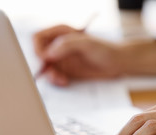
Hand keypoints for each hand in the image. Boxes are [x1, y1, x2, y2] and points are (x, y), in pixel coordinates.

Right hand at [33, 24, 155, 85]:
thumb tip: (48, 54)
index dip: (38, 49)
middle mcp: (58, 45)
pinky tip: (65, 81)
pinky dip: (56, 81)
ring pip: (45, 68)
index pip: (38, 38)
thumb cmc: (106, 49)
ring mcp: (61, 58)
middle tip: (52, 74)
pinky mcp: (66, 70)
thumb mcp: (87, 44)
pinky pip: (53, 76)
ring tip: (61, 80)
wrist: (118, 63)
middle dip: (43, 66)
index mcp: (61, 32)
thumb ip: (67, 45)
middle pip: (39, 55)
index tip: (45, 59)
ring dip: (50, 76)